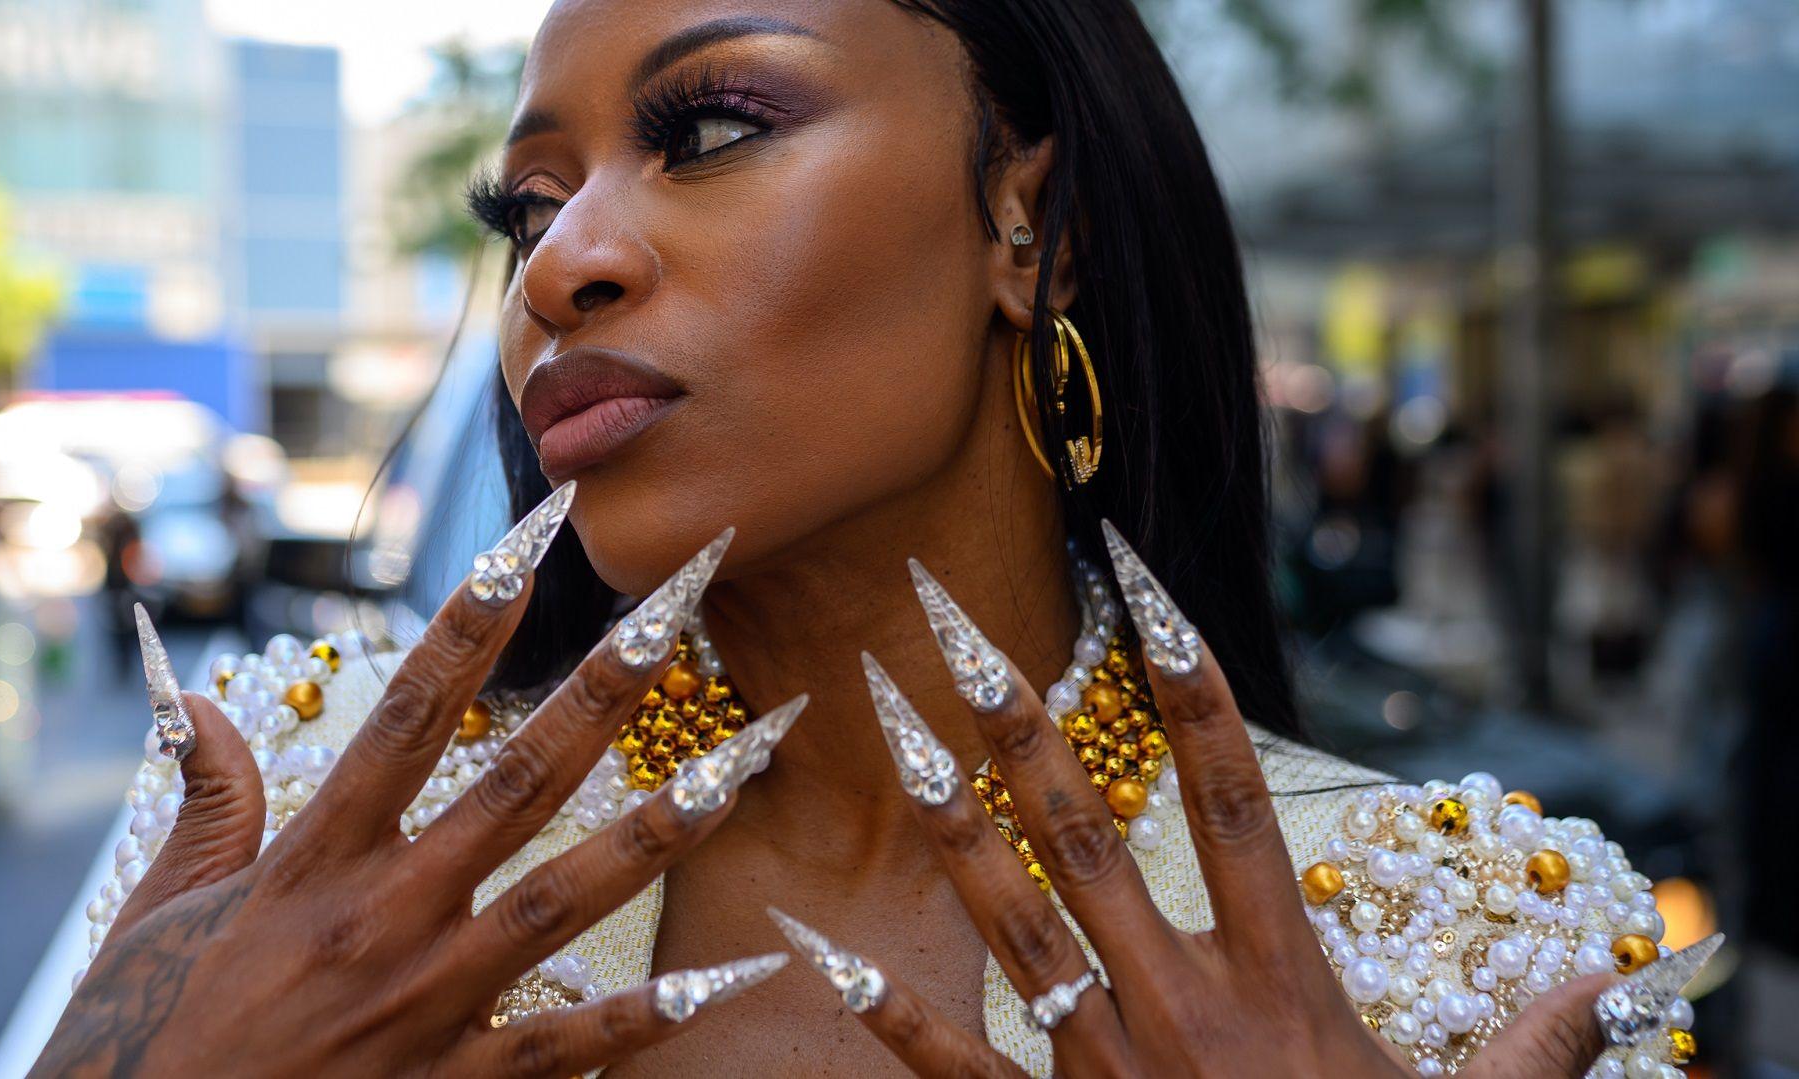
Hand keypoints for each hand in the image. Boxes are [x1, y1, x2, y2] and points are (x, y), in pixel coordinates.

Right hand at [37, 508, 796, 1077]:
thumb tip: (205, 702)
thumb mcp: (159, 913)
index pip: (410, 715)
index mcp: (313, 864)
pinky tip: (725, 974)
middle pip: (516, 782)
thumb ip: (207, 805)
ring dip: (660, 828)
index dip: (473, 621)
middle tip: (673, 613)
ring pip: (568, 899)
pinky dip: (649, 1015)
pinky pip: (570, 1043)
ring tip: (741, 767)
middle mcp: (384, 918)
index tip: (530, 542)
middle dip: (601, 691)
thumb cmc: (141, 1043)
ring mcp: (429, 1004)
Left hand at [775, 528, 1613, 1077]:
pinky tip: (828, 957)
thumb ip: (1530, 1045)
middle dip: (1020, 723)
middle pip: (1091, 833)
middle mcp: (1181, 1001)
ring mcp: (1109, 1066)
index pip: (1230, 799)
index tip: (1147, 593)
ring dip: (954, 827)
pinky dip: (896, 1017)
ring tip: (889, 734)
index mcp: (1278, 979)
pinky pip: (963, 1069)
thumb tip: (1610, 982)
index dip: (1192, 688)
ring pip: (1018, 924)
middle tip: (951, 626)